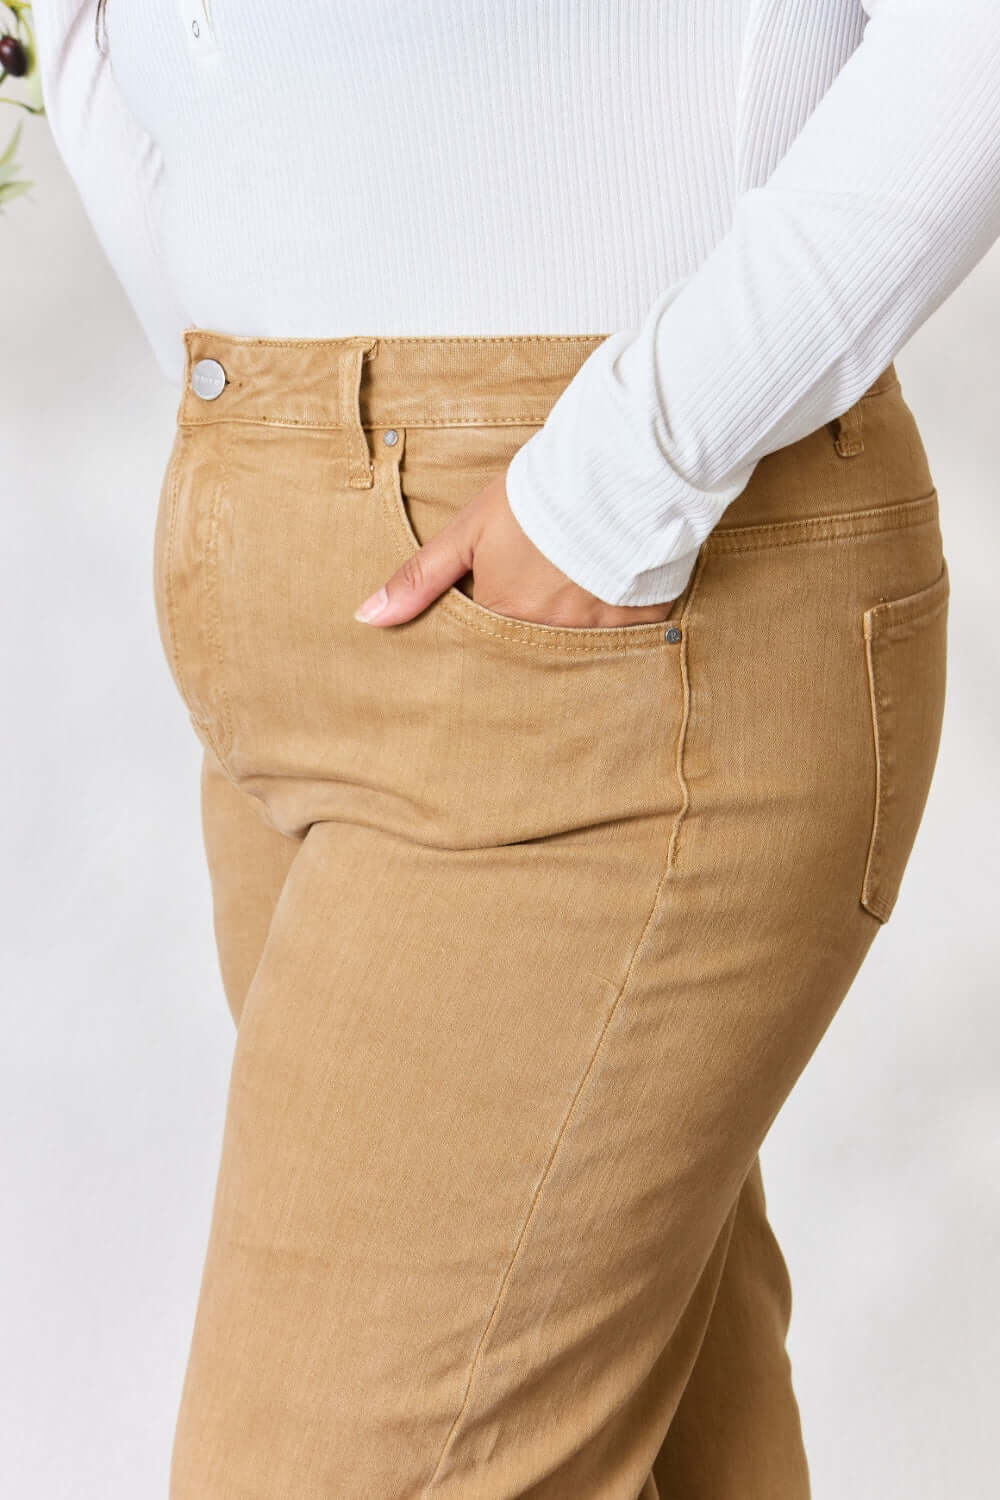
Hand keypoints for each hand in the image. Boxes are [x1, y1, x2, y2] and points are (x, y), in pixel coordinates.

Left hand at [353, 470, 676, 626]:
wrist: (620, 468)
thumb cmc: (537, 495)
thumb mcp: (469, 531)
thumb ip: (420, 579)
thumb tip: (367, 619)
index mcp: (503, 616)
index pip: (481, 646)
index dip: (486, 626)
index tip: (495, 609)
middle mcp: (547, 636)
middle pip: (527, 654)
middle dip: (527, 636)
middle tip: (538, 603)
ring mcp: (596, 634)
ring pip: (574, 649)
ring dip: (569, 629)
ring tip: (574, 597)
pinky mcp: (641, 624)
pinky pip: (623, 641)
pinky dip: (615, 623)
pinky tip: (613, 596)